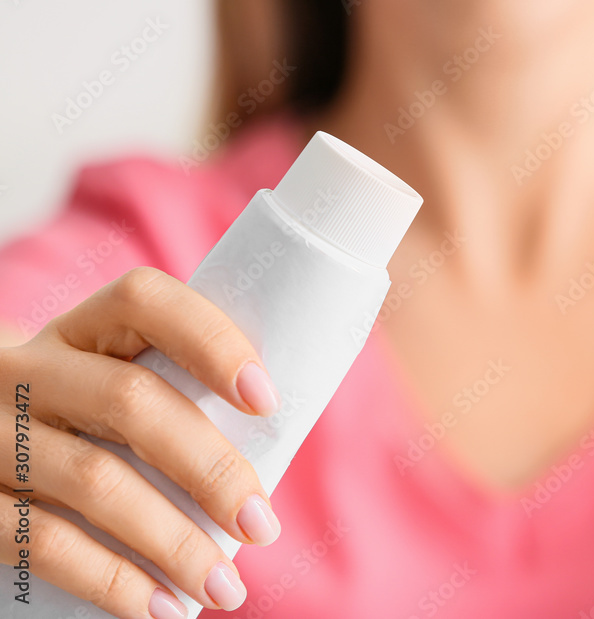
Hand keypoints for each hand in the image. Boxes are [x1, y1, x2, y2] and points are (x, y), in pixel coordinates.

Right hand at [0, 267, 282, 617]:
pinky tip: (162, 608)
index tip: (266, 400)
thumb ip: (170, 398)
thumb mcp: (106, 386)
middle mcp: (28, 370)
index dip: (211, 341)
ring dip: (175, 543)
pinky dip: (113, 582)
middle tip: (261, 525)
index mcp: (81, 331)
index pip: (145, 301)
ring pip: (95, 481)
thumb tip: (269, 462)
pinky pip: (43, 543)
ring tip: (226, 587)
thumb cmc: (79, 423)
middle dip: (211, 470)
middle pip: (132, 403)